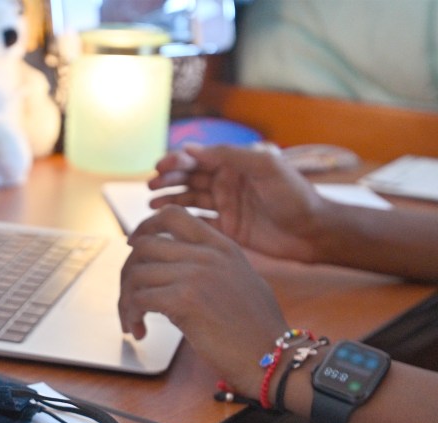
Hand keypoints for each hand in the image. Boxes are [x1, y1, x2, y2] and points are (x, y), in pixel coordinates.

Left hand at [119, 206, 288, 398]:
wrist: (272, 355)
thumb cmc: (256, 329)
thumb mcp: (239, 282)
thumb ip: (209, 268)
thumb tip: (171, 270)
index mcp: (222, 246)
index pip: (173, 215)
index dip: (145, 226)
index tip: (131, 244)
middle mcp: (208, 254)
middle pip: (144, 246)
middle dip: (127, 273)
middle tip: (128, 299)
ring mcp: (196, 274)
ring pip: (136, 274)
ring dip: (125, 300)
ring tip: (132, 322)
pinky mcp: (185, 299)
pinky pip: (139, 299)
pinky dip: (131, 315)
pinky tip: (139, 331)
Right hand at [148, 144, 327, 262]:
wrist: (313, 231)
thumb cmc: (294, 194)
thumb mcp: (266, 166)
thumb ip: (230, 155)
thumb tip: (192, 149)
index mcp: (235, 164)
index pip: (199, 158)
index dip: (177, 161)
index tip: (160, 168)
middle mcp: (227, 182)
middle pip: (189, 178)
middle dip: (168, 180)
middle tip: (151, 186)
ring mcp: (226, 206)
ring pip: (189, 200)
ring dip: (169, 200)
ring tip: (151, 205)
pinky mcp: (227, 229)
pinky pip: (198, 223)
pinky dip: (181, 222)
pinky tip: (165, 224)